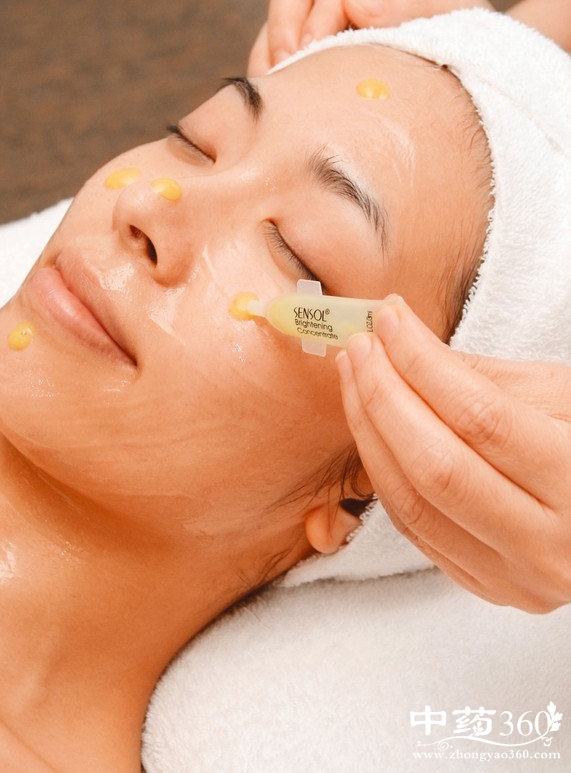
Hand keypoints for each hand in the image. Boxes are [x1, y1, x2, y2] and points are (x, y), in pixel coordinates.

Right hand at [248, 0, 491, 74]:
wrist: (474, 72)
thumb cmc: (469, 43)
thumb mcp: (457, 20)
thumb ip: (413, 7)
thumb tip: (357, 4)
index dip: (318, 21)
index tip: (309, 57)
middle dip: (282, 29)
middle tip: (285, 71)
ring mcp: (330, 12)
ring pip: (278, 18)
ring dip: (271, 53)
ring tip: (280, 91)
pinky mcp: (316, 43)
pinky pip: (277, 49)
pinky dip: (275, 72)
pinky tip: (286, 100)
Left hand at [336, 299, 570, 612]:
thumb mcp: (563, 396)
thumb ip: (485, 378)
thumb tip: (404, 348)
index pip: (479, 417)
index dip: (423, 363)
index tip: (390, 319)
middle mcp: (548, 543)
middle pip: (436, 465)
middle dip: (383, 396)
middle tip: (361, 346)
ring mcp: (514, 576)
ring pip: (412, 504)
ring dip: (369, 432)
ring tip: (355, 377)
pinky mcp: (486, 586)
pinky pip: (414, 529)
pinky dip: (383, 473)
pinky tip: (371, 427)